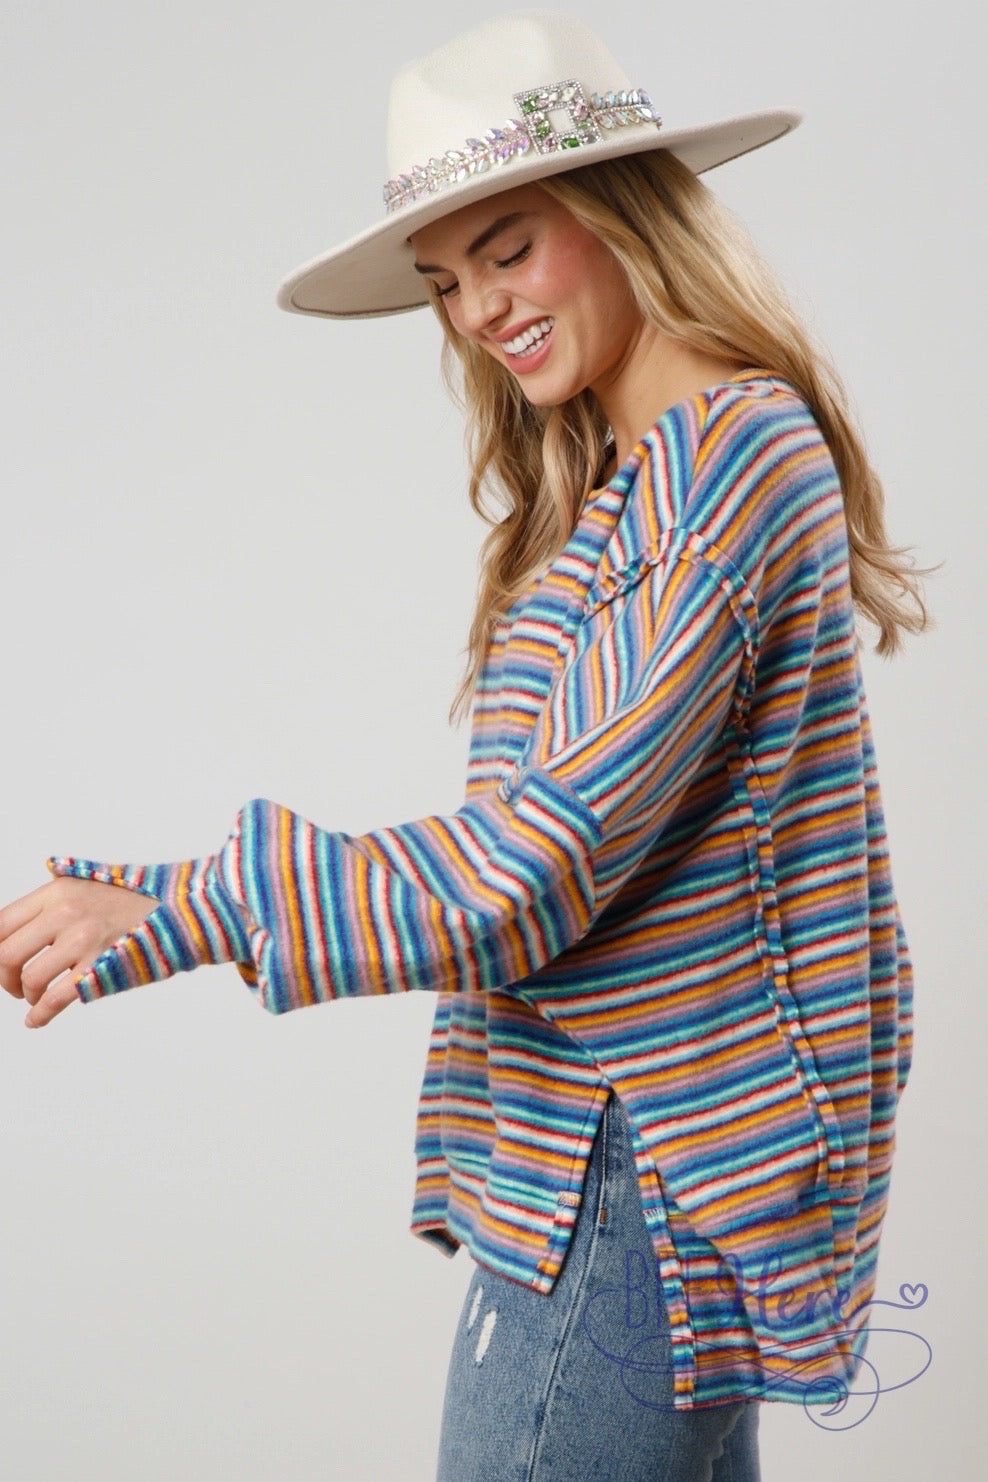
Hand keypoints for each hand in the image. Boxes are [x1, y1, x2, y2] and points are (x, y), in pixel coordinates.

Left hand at [0, 877, 159, 1027]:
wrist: (185, 910)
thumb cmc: (141, 898)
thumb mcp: (93, 880)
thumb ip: (58, 894)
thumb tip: (23, 918)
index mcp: (59, 890)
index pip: (2, 922)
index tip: (1, 961)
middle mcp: (66, 913)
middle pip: (6, 953)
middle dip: (4, 977)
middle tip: (14, 985)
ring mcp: (84, 941)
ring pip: (30, 978)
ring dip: (26, 994)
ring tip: (35, 996)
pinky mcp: (101, 967)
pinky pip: (56, 998)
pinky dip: (40, 1014)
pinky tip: (36, 1020)